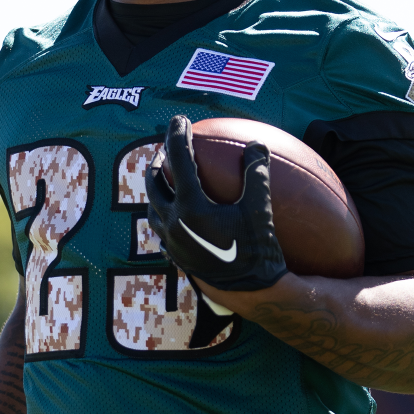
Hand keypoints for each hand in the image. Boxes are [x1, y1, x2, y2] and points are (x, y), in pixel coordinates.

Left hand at [145, 114, 287, 290]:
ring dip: (158, 190)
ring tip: (166, 180)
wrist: (250, 293)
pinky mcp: (176, 257)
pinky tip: (177, 215)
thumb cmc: (257, 250)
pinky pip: (163, 230)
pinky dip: (166, 215)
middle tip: (165, 149)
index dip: (178, 136)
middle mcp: (173, 223)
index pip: (178, 161)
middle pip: (154, 184)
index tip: (181, 121)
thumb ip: (257, 174)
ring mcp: (172, 242)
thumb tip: (258, 144)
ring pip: (153, 209)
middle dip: (158, 163)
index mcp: (190, 206)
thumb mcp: (261, 210)